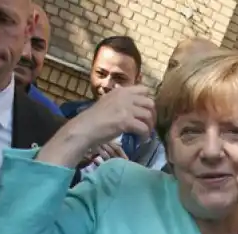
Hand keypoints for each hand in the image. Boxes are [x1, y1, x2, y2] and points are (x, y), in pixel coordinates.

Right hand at [38, 86, 154, 167]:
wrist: (85, 128)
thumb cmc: (93, 118)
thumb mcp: (108, 102)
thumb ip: (120, 101)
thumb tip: (133, 107)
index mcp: (121, 91)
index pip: (144, 89)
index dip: (148, 101)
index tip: (146, 111)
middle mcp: (125, 96)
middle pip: (150, 102)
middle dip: (152, 115)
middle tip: (149, 125)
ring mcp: (126, 108)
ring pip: (148, 115)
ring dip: (149, 126)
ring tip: (145, 134)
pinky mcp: (126, 121)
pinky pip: (143, 128)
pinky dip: (144, 135)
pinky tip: (141, 140)